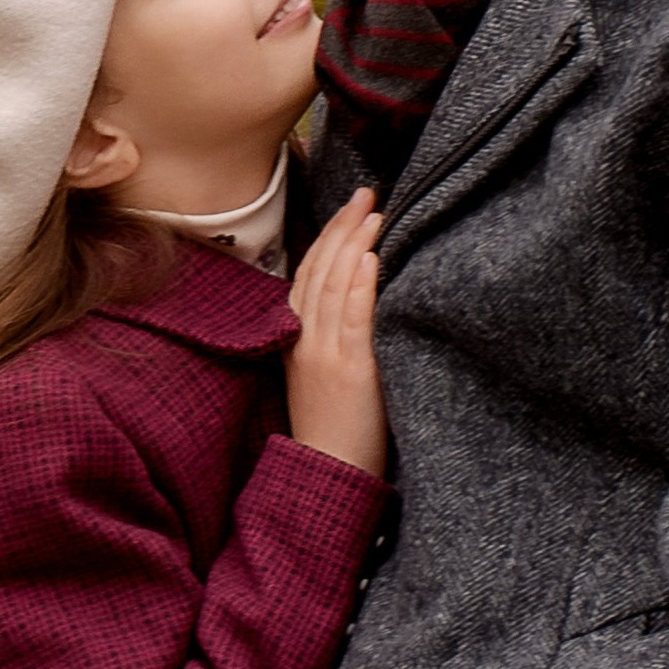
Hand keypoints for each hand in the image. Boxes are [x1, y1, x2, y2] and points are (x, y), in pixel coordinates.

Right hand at [285, 189, 386, 476]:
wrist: (325, 475)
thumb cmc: (332, 429)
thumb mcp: (318, 375)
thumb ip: (328, 338)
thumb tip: (354, 299)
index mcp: (296, 339)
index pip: (307, 274)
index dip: (326, 237)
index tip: (347, 208)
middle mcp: (306, 340)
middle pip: (319, 271)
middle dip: (342, 228)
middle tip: (364, 193)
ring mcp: (325, 354)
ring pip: (333, 287)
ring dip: (353, 245)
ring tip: (372, 213)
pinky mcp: (350, 372)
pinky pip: (352, 321)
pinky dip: (358, 287)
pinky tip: (370, 259)